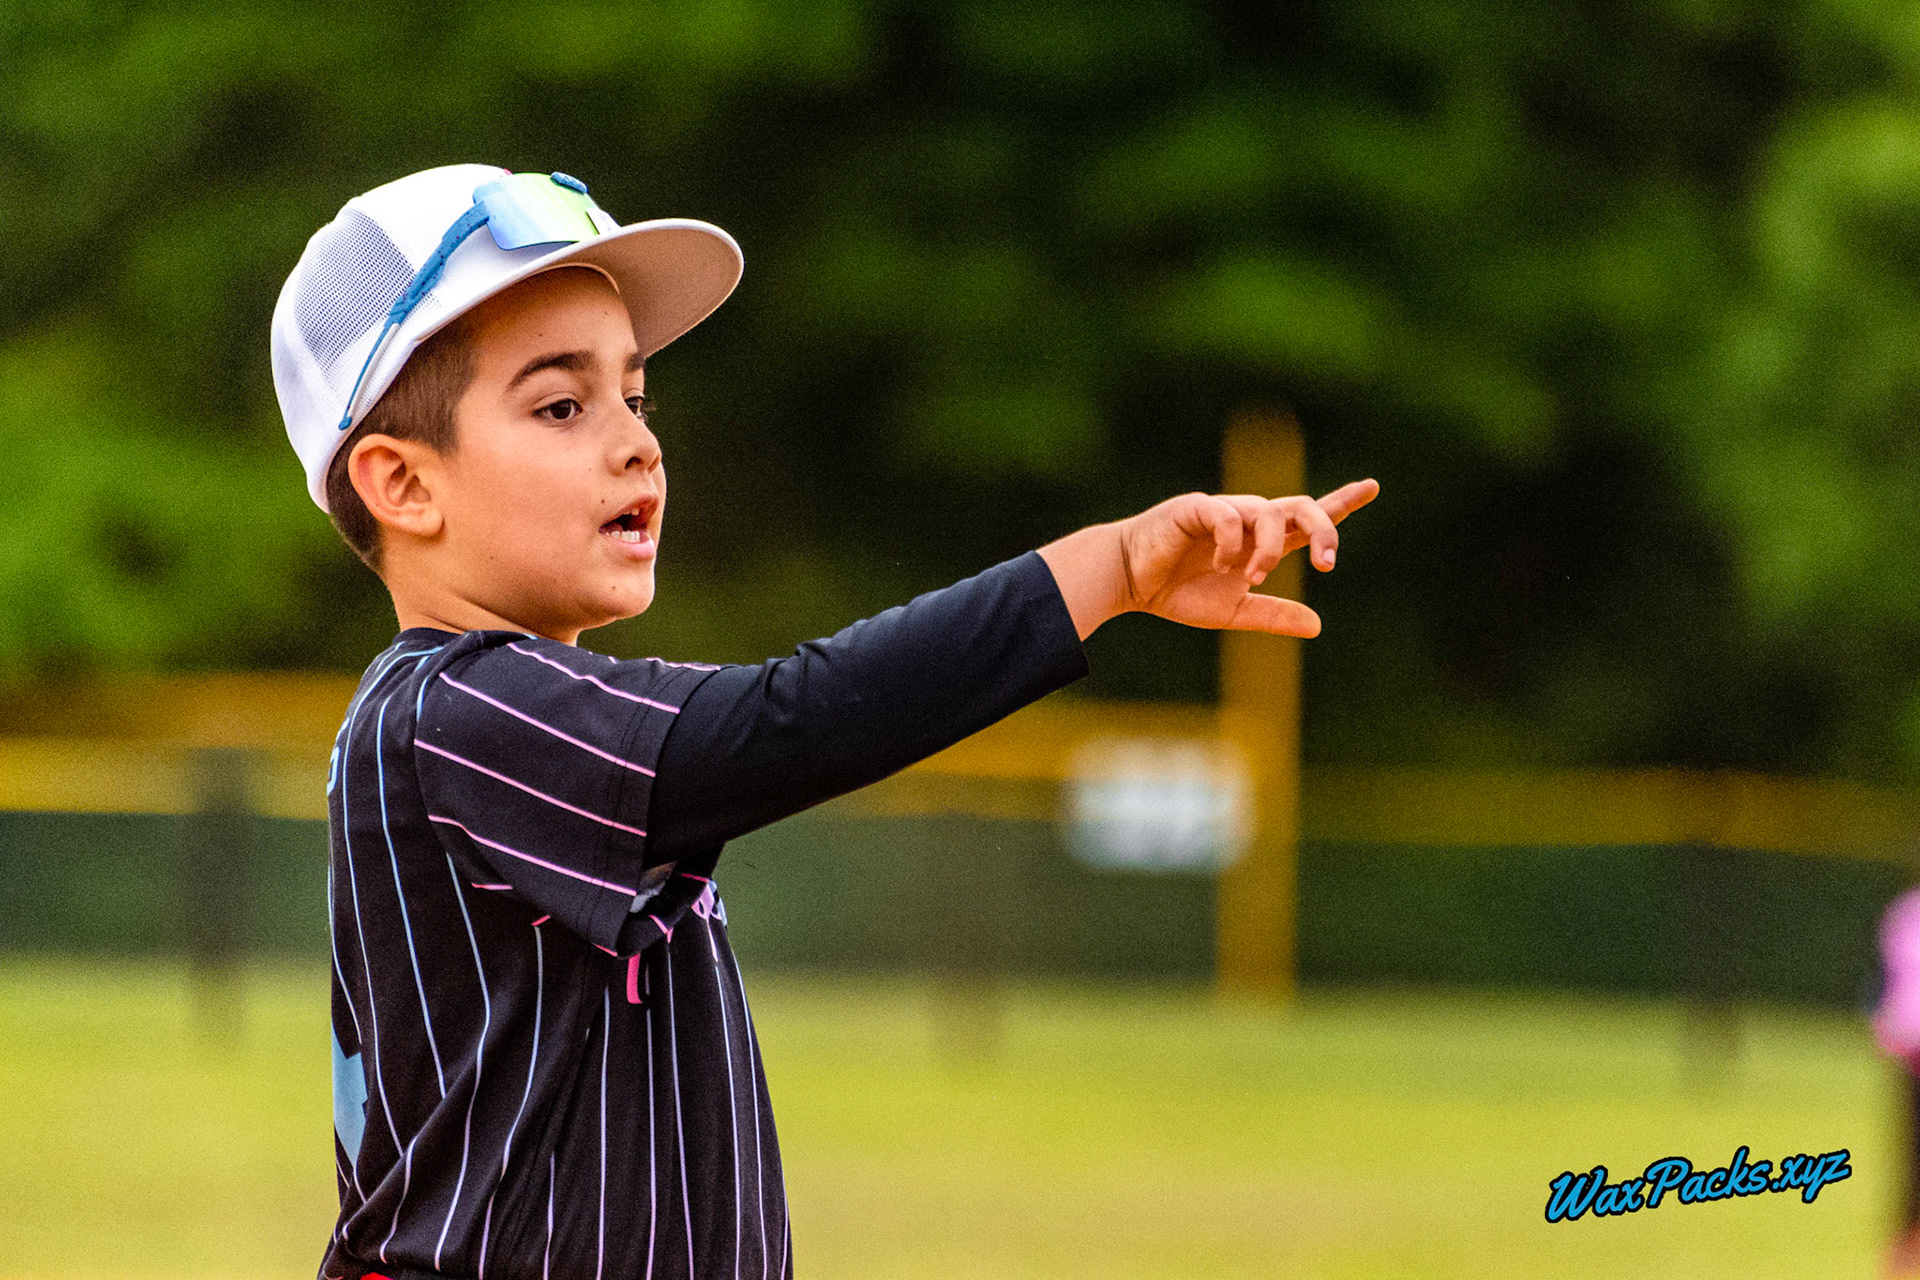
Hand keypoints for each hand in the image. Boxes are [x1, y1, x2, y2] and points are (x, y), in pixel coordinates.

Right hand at [1116, 481, 1379, 635]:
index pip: (1308, 519)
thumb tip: (1317, 625)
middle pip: (1301, 507)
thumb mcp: (1233, 611)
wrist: (1129, 582)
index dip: (1341, 503)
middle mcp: (1248, 520)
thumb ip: (1272, 615)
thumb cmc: (1177, 591)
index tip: (1372, 487)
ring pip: (1269, 513)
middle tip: (1328, 563)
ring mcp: (1224, 510)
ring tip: (1255, 576)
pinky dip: (1234, 545)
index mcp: (1260, 541)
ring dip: (1272, 549)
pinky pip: (1230, 518)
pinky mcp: (1197, 508)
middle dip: (1325, 528)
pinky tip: (1220, 566)